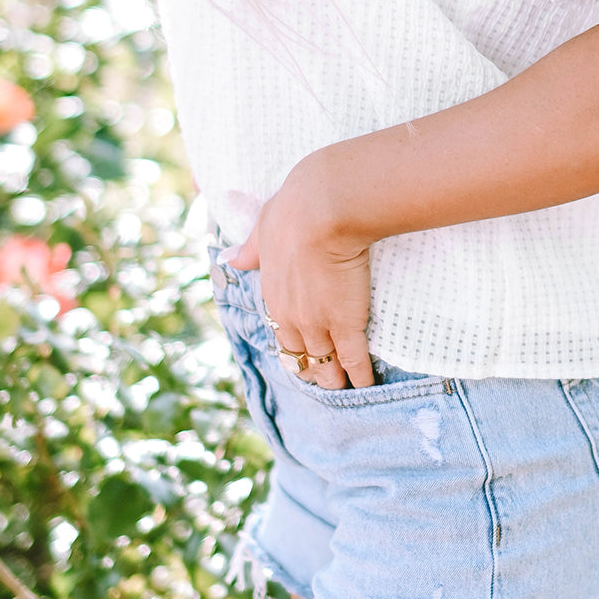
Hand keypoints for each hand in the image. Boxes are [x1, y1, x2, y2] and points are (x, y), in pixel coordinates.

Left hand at [225, 154, 374, 389]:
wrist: (321, 211)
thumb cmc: (293, 211)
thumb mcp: (263, 227)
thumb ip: (251, 248)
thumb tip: (231, 257)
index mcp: (272, 295)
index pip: (279, 331)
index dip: (291, 347)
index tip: (299, 355)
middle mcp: (291, 316)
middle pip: (299, 356)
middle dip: (311, 369)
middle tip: (323, 379)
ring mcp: (319, 323)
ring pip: (325, 362)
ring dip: (334, 377)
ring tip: (344, 387)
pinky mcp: (346, 323)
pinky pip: (354, 359)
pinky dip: (361, 375)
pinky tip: (367, 384)